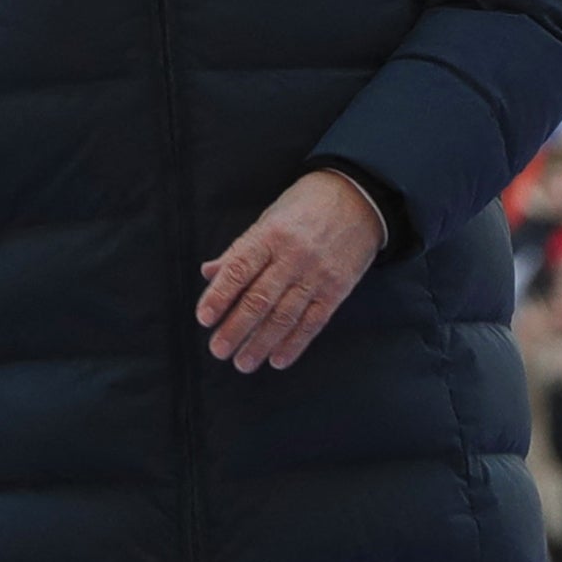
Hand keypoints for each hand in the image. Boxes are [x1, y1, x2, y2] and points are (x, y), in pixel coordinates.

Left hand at [196, 169, 382, 373]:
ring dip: (261, 343)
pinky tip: (278, 360)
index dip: (219, 295)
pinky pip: (313, 322)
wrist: (358, 198)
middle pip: (260, 298)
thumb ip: (240, 250)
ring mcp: (317, 274)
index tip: (203, 318)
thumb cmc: (304, 207)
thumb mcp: (269, 218)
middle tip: (218, 350)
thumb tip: (209, 273)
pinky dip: (294, 344)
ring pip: (284, 316)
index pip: (239, 269)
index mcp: (270, 235)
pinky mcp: (337, 289)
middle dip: (236, 328)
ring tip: (243, 363)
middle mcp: (293, 256)